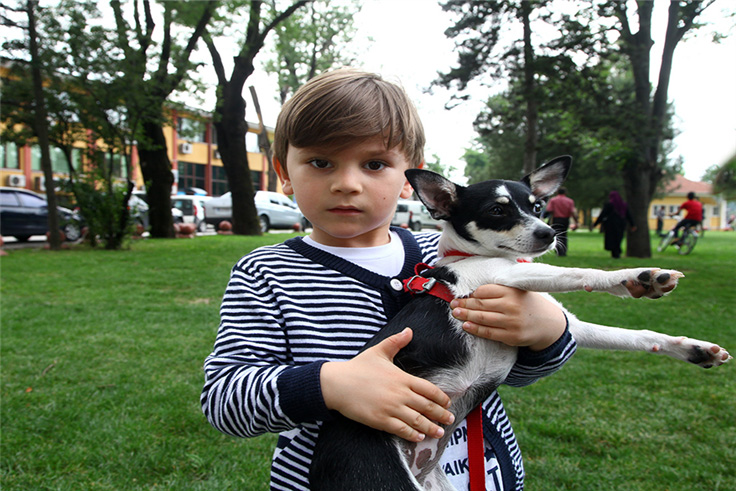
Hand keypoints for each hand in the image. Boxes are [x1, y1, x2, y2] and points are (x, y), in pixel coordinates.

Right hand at [320, 328, 453, 442]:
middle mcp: (399, 394)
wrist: (337, 384)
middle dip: (441, 414)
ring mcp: (390, 408)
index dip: (441, 398)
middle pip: (427, 406)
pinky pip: (401, 430)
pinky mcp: (380, 420)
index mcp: (402, 378)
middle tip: (449, 420)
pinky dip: (412, 435)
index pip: (429, 389)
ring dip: (430, 428)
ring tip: (439, 432)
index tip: (447, 403)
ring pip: (417, 421)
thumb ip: (396, 341)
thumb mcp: (378, 351)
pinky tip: (418, 437)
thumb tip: (409, 330)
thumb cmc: (358, 367)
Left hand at [450, 285, 566, 350]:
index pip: (485, 291)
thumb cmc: (526, 303)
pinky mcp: (512, 336)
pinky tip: (466, 326)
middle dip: (464, 304)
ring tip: (456, 313)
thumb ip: (498, 289)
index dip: (472, 294)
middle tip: (453, 304)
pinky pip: (489, 332)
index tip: (462, 295)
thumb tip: (472, 292)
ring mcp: (512, 322)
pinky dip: (475, 329)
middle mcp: (512, 305)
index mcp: (512, 291)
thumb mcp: (517, 290)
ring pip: (482, 318)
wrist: (548, 323)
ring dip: (466, 316)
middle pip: (481, 304)